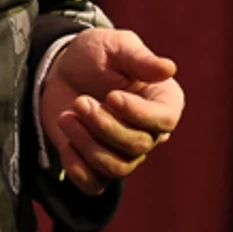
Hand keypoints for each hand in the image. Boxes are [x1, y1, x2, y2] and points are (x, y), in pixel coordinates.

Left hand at [39, 28, 185, 193]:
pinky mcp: (98, 164)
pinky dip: (77, 169)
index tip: (111, 96)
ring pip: (116, 167)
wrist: (62, 70)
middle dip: (103, 126)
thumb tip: (169, 68)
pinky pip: (94, 184)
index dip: (138, 113)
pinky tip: (66, 143)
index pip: (164, 120)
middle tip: (80, 101)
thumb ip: (140, 59)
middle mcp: (150, 131)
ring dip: (87, 144)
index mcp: (163, 101)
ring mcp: (124, 152)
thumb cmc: (96, 54)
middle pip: (137, 146)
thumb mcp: (117, 46)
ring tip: (67, 116)